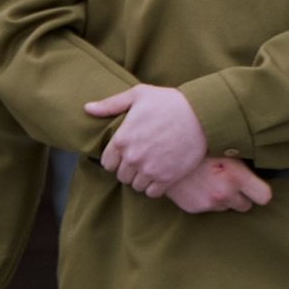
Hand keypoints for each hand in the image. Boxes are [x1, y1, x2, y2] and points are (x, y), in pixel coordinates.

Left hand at [85, 82, 210, 197]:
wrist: (201, 115)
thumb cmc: (168, 102)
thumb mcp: (137, 95)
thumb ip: (110, 104)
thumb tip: (87, 108)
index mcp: (121, 139)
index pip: (107, 163)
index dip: (116, 159)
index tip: (127, 153)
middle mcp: (132, 158)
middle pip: (122, 176)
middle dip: (129, 169)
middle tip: (141, 159)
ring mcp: (149, 170)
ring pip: (136, 186)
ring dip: (142, 178)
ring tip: (152, 166)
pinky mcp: (167, 178)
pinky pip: (152, 193)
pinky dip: (154, 187)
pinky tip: (161, 174)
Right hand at [162, 154, 274, 217]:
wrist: (162, 152)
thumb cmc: (196, 143)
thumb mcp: (223, 145)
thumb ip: (241, 161)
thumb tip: (259, 162)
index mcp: (236, 176)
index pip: (264, 197)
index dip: (260, 191)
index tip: (256, 186)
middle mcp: (224, 192)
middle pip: (246, 206)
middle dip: (241, 196)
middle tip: (232, 182)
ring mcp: (208, 203)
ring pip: (226, 207)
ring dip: (223, 198)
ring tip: (212, 179)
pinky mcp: (194, 208)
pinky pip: (209, 208)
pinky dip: (206, 199)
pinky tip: (199, 184)